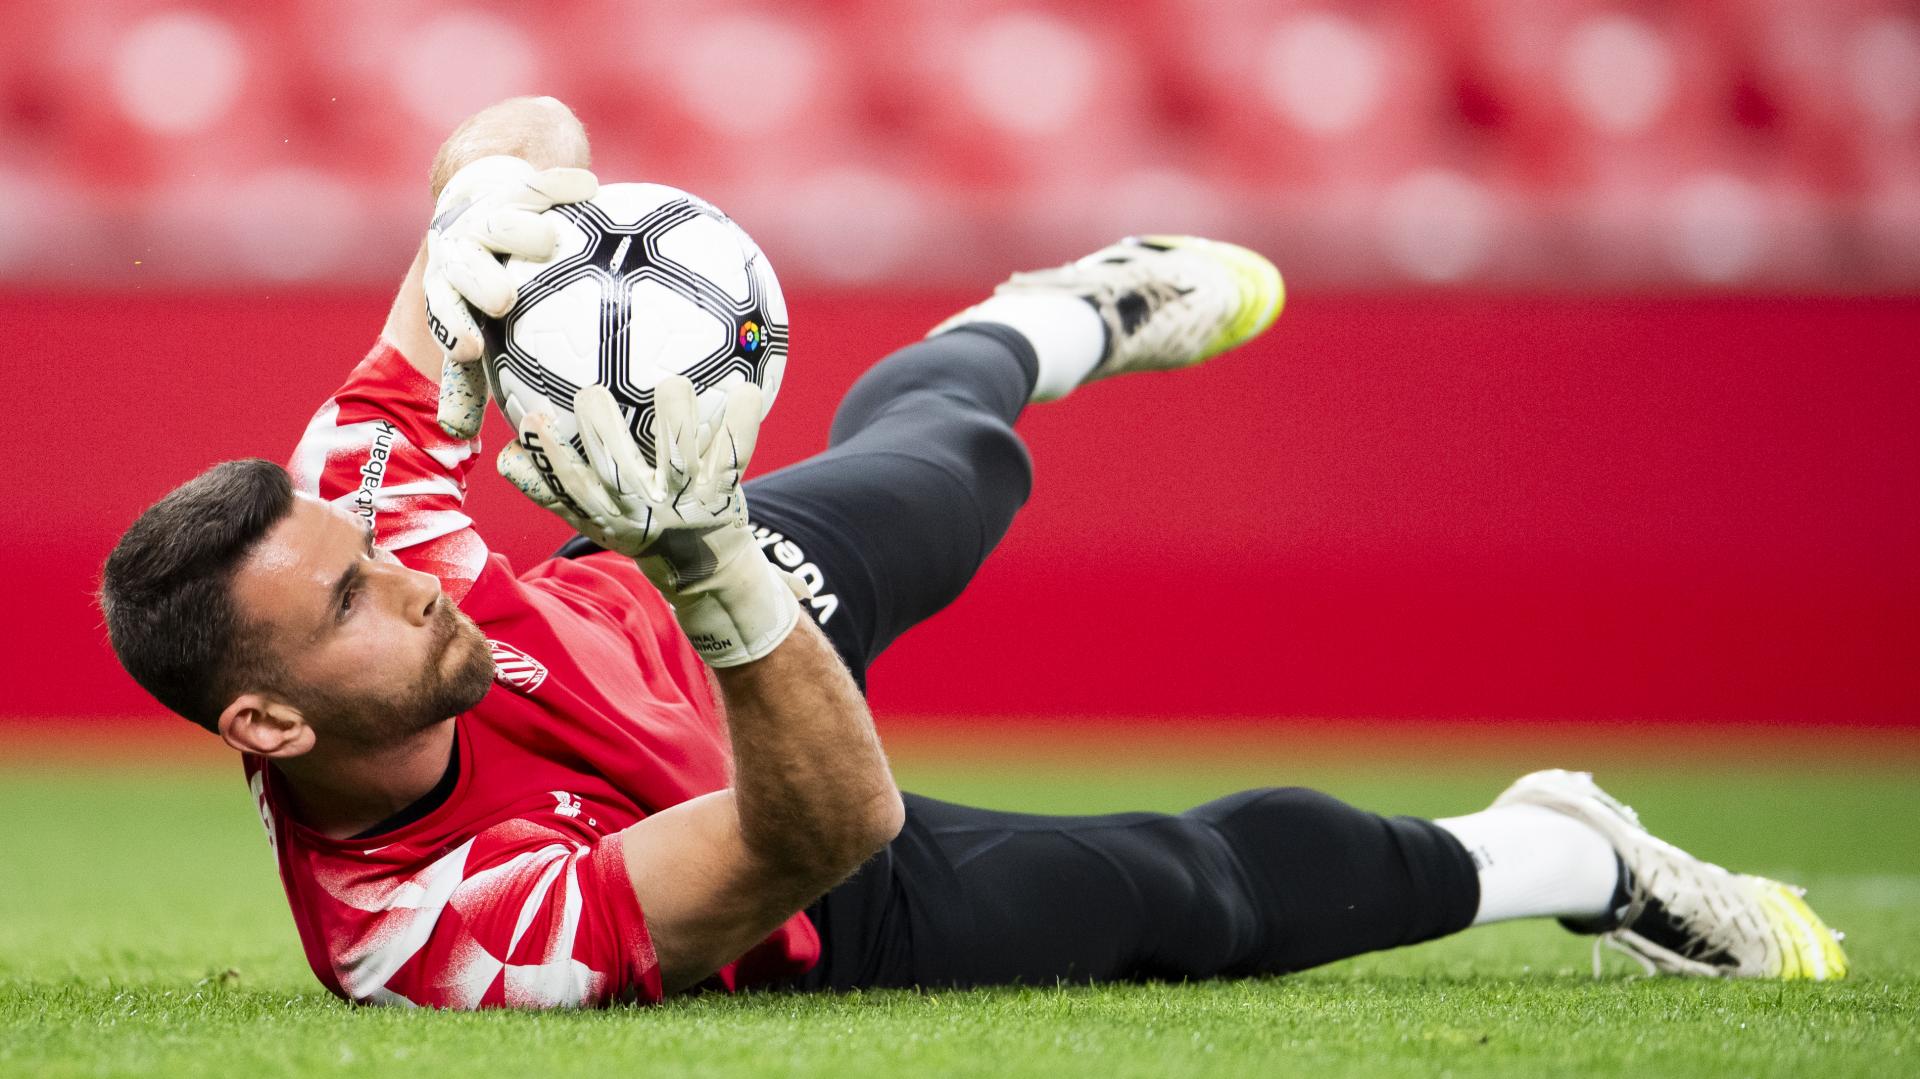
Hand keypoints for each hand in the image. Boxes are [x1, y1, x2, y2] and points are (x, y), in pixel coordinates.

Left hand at [425, 155, 597, 438]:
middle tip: (506, 300)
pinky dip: (561, 184)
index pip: (444, 308)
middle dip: (479, 280)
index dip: (453, 326)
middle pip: (463, 260)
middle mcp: (463, 249)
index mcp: (452, 288)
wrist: (484, 197)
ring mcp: (488, 212)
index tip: (471, 348)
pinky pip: (540, 182)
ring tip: (551, 240)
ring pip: (498, 218)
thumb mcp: (483, 329)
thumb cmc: (494, 288)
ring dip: (519, 230)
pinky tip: (591, 190)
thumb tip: (471, 442)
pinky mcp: (516, 182)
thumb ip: (481, 378)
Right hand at [498, 378, 801, 666]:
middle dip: (602, 430)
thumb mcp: (591, 522)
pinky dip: (741, 421)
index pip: (571, 486)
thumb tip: (506, 456)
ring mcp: (686, 501)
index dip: (550, 454)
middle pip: (619, 471)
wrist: (704, 568)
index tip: (532, 416)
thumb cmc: (640, 529)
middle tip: (591, 393)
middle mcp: (646, 509)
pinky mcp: (724, 492)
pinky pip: (735, 453)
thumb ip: (550, 491)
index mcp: (609, 514)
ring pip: (678, 457)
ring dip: (675, 418)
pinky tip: (745, 389)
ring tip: (670, 384)